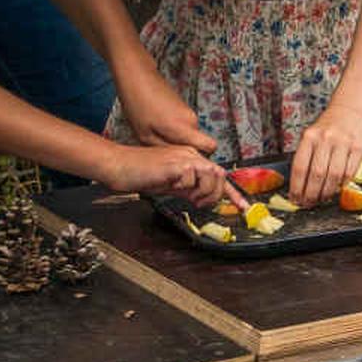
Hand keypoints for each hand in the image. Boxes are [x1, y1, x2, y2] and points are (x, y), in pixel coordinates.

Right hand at [98, 140, 230, 204]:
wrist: (119, 166)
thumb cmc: (140, 174)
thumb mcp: (170, 184)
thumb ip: (188, 189)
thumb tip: (202, 198)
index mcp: (190, 158)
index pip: (218, 175)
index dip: (233, 193)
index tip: (242, 207)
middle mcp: (190, 154)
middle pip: (220, 175)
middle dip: (215, 194)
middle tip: (198, 202)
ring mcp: (184, 157)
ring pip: (212, 176)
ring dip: (202, 192)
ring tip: (186, 196)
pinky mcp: (176, 163)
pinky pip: (192, 179)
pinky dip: (185, 188)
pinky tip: (170, 185)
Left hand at [114, 70, 215, 158]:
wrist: (138, 77)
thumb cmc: (139, 105)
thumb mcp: (145, 135)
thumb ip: (164, 150)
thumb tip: (175, 160)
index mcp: (185, 129)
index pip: (210, 148)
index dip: (202, 157)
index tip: (188, 161)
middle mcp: (191, 120)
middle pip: (198, 143)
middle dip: (184, 149)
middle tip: (163, 151)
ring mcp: (188, 112)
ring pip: (189, 134)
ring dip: (176, 138)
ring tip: (155, 136)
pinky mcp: (182, 108)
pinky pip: (183, 125)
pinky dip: (172, 129)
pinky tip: (155, 125)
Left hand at [290, 101, 361, 209]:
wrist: (348, 110)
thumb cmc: (326, 128)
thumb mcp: (310, 137)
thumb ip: (306, 157)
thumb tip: (299, 187)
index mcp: (309, 136)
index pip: (299, 167)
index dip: (296, 187)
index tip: (295, 199)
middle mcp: (326, 138)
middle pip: (316, 174)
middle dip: (311, 194)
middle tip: (308, 204)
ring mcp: (343, 142)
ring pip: (333, 176)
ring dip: (327, 192)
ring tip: (322, 199)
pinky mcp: (358, 147)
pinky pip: (349, 172)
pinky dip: (342, 184)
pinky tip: (336, 188)